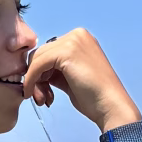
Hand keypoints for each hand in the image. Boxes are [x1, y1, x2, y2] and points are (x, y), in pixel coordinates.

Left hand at [23, 28, 137, 133]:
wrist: (111, 106)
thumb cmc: (95, 97)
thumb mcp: (71, 77)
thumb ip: (56, 70)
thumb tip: (37, 71)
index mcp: (80, 39)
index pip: (49, 50)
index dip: (40, 72)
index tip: (42, 91)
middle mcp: (77, 35)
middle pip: (41, 53)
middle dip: (36, 76)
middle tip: (40, 97)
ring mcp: (73, 41)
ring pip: (37, 58)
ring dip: (34, 80)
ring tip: (43, 99)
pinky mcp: (67, 51)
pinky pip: (38, 64)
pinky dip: (31, 79)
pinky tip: (32, 93)